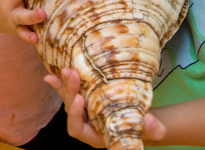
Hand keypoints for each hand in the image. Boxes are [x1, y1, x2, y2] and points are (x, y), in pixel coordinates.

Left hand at [45, 68, 166, 147]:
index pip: (77, 129)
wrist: (139, 121)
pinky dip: (61, 84)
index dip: (76, 116)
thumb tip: (149, 119)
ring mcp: (83, 111)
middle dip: (70, 92)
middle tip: (74, 75)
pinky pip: (69, 92)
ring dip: (66, 84)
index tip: (81, 99)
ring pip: (68, 98)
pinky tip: (51, 76)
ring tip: (67, 70)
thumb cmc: (142, 129)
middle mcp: (85, 123)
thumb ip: (153, 129)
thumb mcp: (151, 130)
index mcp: (94, 135)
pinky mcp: (83, 100)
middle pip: (70, 109)